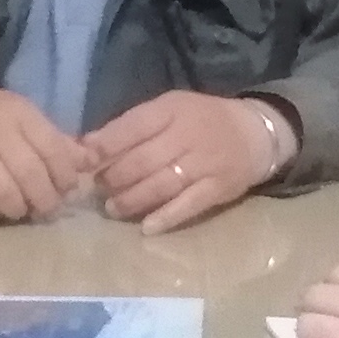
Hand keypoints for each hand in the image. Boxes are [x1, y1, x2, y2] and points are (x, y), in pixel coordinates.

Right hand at [0, 82, 93, 221]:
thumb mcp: (22, 118)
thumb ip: (55, 140)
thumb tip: (92, 162)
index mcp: (19, 113)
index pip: (53, 150)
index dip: (65, 177)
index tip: (66, 190)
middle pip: (31, 176)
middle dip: (45, 200)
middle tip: (46, 209)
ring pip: (5, 193)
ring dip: (19, 209)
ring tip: (22, 210)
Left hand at [83, 89, 289, 232]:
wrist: (255, 134)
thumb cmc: (201, 121)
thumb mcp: (170, 110)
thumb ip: (133, 126)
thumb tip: (87, 146)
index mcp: (172, 110)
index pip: (132, 126)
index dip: (104, 146)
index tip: (83, 162)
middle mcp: (188, 134)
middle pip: (142, 160)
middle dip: (114, 178)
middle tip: (98, 189)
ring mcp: (205, 163)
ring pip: (161, 185)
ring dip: (132, 200)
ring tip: (113, 208)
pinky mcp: (218, 188)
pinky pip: (188, 205)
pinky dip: (166, 217)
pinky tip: (147, 227)